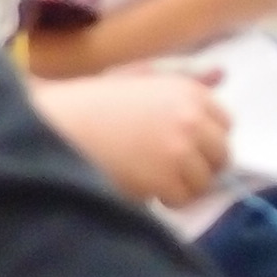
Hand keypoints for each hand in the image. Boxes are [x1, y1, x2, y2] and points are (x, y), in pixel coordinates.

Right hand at [37, 69, 231, 207]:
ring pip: (203, 182)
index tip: (175, 144)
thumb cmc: (89, 103)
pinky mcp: (164, 177)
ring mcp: (181, 148)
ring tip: (145, 176)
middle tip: (161, 167)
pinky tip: (138, 186)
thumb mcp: (137, 79)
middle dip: (197, 165)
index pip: (224, 124)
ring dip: (179, 185)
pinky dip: (163, 200)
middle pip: (221, 156)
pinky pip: (182, 200)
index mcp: (187, 90)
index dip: (201, 139)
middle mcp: (192, 117)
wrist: (52, 126)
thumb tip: (222, 75)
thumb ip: (182, 79)